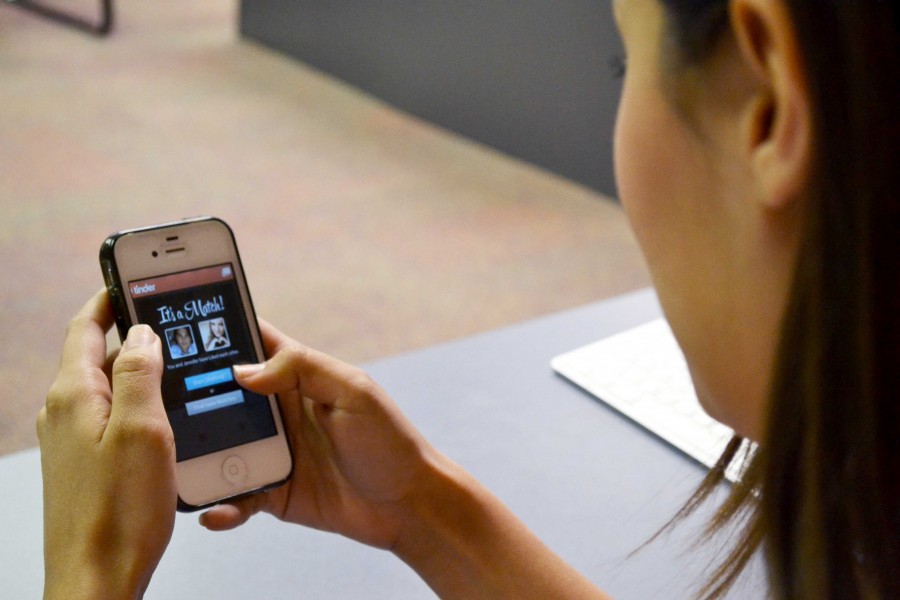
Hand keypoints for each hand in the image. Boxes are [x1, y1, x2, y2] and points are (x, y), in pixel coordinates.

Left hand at [38, 291, 176, 599]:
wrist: (95, 579)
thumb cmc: (118, 513)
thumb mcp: (141, 429)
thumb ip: (140, 372)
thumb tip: (141, 331)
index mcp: (74, 395)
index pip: (86, 326)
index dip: (111, 296)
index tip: (134, 276)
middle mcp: (67, 412)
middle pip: (100, 353)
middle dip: (136, 333)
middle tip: (176, 321)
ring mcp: (75, 439)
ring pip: (112, 387)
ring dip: (144, 372)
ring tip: (182, 368)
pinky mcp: (88, 462)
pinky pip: (116, 417)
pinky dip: (143, 405)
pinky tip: (171, 418)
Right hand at [201, 322, 609, 599]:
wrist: (409, 505)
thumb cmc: (390, 441)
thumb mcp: (354, 391)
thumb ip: (303, 368)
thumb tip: (243, 370)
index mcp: (298, 377)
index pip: (251, 344)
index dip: (216, 332)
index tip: (175, 323)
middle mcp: (278, 411)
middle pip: (220, 396)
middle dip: (187, 396)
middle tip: (154, 399)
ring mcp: (272, 452)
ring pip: (218, 447)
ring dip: (195, 453)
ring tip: (172, 460)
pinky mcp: (271, 492)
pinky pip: (235, 496)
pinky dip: (221, 504)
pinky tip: (213, 511)